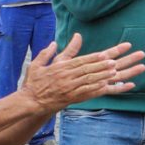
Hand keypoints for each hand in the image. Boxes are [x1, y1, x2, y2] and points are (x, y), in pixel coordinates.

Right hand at [20, 35, 144, 115]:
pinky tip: (106, 86)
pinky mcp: (69, 98)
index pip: (79, 61)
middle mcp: (65, 77)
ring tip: (114, 72)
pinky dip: (96, 89)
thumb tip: (54, 42)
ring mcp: (68, 88)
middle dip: (102, 65)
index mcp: (59, 68)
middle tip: (115, 62)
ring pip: (88, 81)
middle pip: (86, 70)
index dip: (93, 58)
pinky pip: (85, 93)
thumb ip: (46, 53)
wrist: (29, 101)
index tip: (105, 54)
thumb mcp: (36, 65)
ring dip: (102, 76)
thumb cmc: (33, 83)